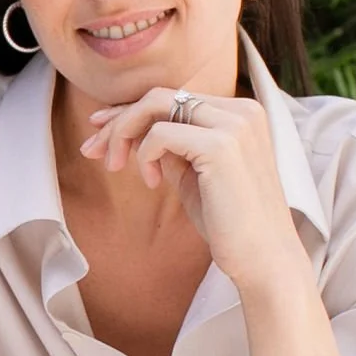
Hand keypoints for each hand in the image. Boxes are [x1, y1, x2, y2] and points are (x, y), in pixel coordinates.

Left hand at [81, 87, 301, 294]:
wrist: (264, 260)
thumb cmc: (229, 224)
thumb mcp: (194, 176)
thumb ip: (173, 150)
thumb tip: (134, 132)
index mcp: (241, 114)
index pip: (175, 98)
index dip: (131, 111)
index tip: (99, 132)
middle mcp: (242, 111)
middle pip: (161, 96)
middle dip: (118, 120)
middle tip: (90, 150)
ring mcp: (234, 125)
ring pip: (156, 105)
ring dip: (123, 133)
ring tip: (113, 166)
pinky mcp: (221, 146)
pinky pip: (160, 134)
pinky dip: (144, 154)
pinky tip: (151, 182)